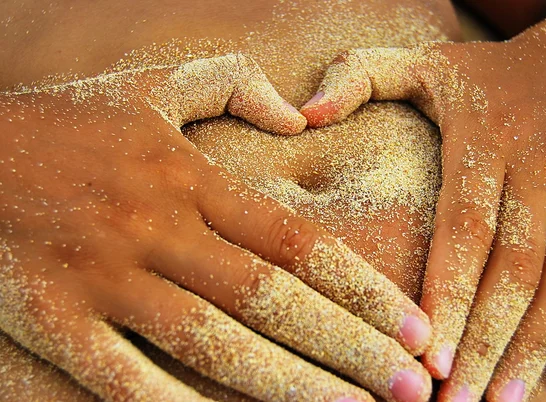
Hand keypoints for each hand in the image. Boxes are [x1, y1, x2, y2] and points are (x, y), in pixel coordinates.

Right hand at [0, 54, 432, 401]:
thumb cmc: (68, 122)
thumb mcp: (155, 86)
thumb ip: (235, 85)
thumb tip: (299, 118)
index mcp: (190, 179)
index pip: (299, 243)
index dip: (364, 288)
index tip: (416, 325)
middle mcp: (159, 230)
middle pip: (273, 301)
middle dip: (352, 349)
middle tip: (415, 389)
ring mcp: (107, 279)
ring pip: (215, 345)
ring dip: (292, 387)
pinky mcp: (55, 319)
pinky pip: (126, 380)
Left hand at [300, 12, 545, 400]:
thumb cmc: (486, 71)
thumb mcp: (420, 62)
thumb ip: (358, 79)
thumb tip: (300, 117)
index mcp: (484, 140)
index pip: (464, 230)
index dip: (448, 295)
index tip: (428, 355)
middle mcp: (538, 167)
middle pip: (511, 269)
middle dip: (485, 340)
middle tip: (455, 400)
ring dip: (531, 346)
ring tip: (500, 400)